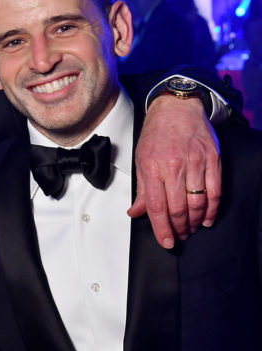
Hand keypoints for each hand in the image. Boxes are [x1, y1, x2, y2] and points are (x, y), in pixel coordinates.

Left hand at [128, 96, 220, 248]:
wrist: (177, 108)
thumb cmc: (157, 133)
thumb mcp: (141, 159)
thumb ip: (141, 189)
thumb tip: (135, 212)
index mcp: (152, 167)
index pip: (156, 206)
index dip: (161, 228)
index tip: (166, 241)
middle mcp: (174, 166)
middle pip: (178, 208)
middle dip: (178, 228)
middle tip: (178, 237)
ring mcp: (195, 163)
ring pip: (197, 203)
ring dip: (194, 222)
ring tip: (190, 229)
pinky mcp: (212, 160)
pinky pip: (215, 191)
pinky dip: (212, 209)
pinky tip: (207, 218)